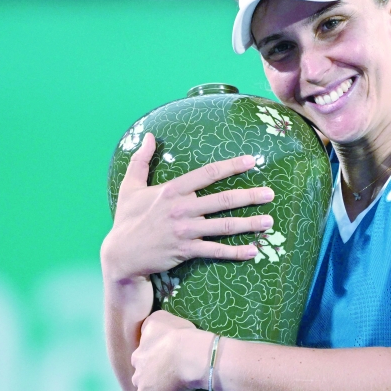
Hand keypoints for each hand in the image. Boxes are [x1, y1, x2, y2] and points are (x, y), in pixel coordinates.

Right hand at [101, 132, 274, 282]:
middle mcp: (182, 209)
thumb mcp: (130, 187)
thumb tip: (147, 136)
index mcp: (172, 191)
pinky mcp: (186, 251)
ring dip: (249, 224)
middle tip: (270, 193)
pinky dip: (235, 252)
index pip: (207, 174)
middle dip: (250, 196)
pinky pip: (216, 251)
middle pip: (223, 200)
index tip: (251, 161)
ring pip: (224, 226)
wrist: (120, 255)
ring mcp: (185, 231)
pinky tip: (253, 251)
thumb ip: (140, 160)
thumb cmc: (126, 219)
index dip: (231, 166)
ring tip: (270, 221)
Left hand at [130, 310, 209, 390]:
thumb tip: (146, 329)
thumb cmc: (177, 335)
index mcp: (138, 357)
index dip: (153, 360)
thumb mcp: (159, 319)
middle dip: (153, 381)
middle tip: (170, 378)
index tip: (164, 360)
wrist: (190, 356)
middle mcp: (139, 377)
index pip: (142, 361)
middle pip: (144, 381)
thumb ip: (150, 324)